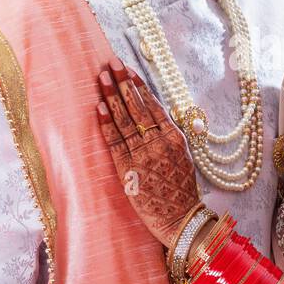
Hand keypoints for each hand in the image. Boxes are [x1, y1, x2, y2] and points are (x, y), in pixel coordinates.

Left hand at [96, 57, 200, 250]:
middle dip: (123, 83)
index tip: (128, 69)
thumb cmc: (180, 190)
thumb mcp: (183, 158)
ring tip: (101, 78)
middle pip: (138, 106)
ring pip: (125, 120)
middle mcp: (159, 142)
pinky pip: (116, 141)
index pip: (153, 105)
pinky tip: (100, 107)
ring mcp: (144, 154)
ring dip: (112, 96)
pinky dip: (107, 123)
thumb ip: (170, 137)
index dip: (139, 85)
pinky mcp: (129, 169)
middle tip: (111, 64)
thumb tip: (157, 117)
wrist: (180, 219)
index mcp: (174, 137)